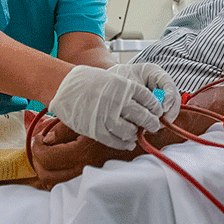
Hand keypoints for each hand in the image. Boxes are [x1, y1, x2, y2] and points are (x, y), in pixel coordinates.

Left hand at [30, 119, 133, 189]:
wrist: (152, 138)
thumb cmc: (123, 123)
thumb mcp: (94, 118)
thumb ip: (67, 128)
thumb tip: (47, 138)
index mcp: (83, 153)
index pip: (46, 157)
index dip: (36, 147)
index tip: (38, 138)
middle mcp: (86, 170)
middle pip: (47, 175)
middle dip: (38, 161)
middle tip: (40, 148)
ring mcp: (92, 179)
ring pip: (57, 185)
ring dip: (48, 171)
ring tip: (50, 157)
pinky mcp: (98, 182)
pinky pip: (70, 187)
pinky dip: (61, 178)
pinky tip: (63, 166)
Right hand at [48, 65, 170, 149]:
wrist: (65, 86)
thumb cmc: (90, 82)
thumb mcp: (113, 80)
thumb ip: (129, 92)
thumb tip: (146, 107)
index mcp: (124, 87)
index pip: (149, 100)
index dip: (155, 108)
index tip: (157, 112)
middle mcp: (118, 102)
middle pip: (143, 117)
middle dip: (151, 123)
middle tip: (154, 126)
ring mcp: (107, 116)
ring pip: (130, 131)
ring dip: (136, 134)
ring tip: (136, 133)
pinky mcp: (96, 129)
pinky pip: (115, 140)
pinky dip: (124, 144)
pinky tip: (128, 143)